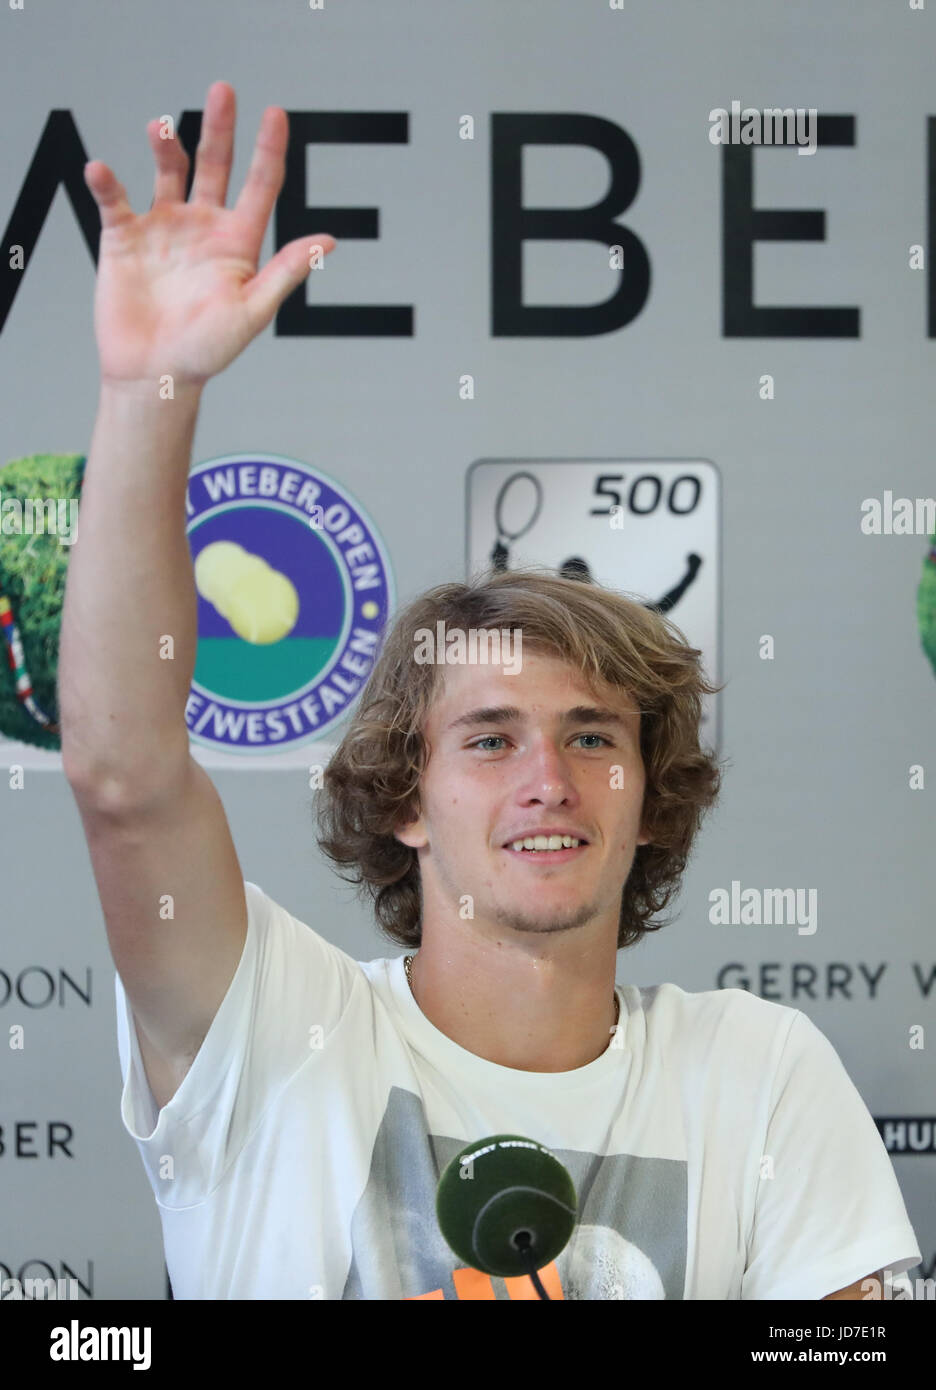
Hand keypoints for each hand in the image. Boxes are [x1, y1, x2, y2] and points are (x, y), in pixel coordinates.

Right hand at [83, 80, 334, 388]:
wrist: (155, 375)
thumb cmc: (208, 352)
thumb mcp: (252, 313)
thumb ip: (285, 273)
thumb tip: (328, 241)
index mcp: (238, 243)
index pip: (260, 187)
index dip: (269, 150)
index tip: (275, 114)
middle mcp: (202, 228)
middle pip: (215, 165)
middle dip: (221, 128)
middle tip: (224, 90)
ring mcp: (164, 229)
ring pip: (168, 172)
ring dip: (166, 146)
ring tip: (161, 130)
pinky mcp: (125, 238)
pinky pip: (116, 200)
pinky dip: (108, 183)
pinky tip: (103, 172)